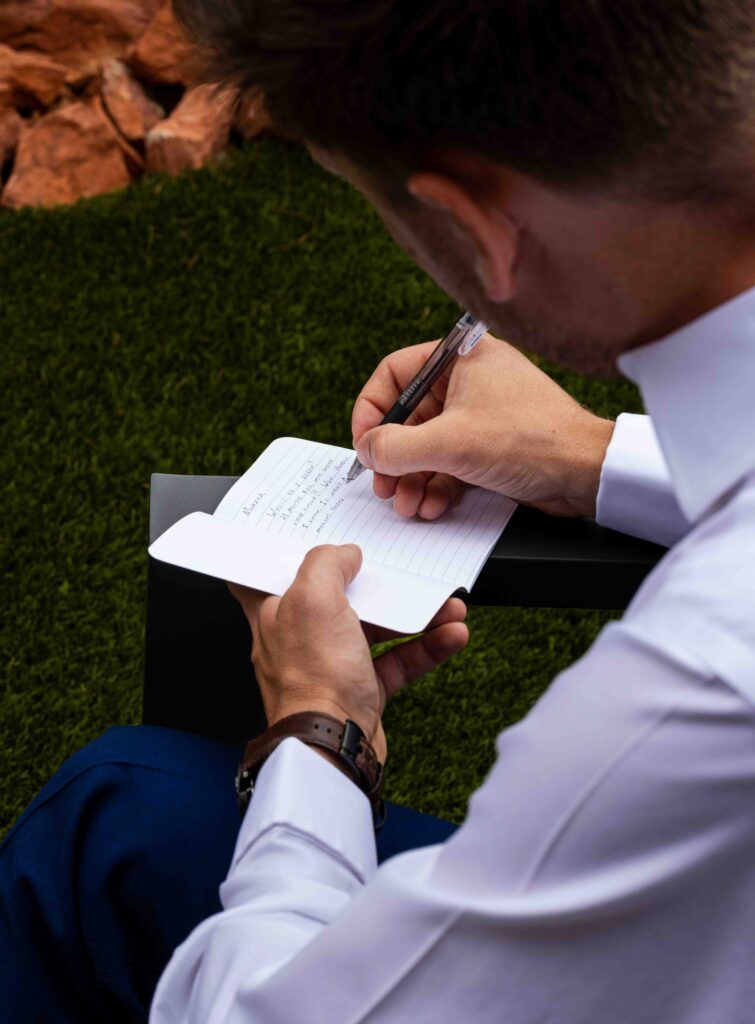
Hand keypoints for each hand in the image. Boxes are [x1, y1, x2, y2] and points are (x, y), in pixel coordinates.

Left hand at [229, 544, 468, 763]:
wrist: (334, 746)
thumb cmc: (313, 679)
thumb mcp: (312, 599)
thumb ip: (326, 564)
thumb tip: (344, 553)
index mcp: (274, 614)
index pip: (264, 578)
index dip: (285, 556)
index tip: (312, 541)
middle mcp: (299, 639)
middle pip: (336, 599)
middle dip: (377, 584)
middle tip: (403, 572)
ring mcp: (331, 666)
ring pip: (375, 630)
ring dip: (413, 614)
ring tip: (447, 604)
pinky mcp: (361, 692)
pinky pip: (397, 662)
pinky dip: (425, 647)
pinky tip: (451, 635)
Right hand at [352, 335, 614, 518]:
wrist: (586, 473)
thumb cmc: (529, 440)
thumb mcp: (449, 442)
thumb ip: (396, 446)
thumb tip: (367, 451)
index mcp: (461, 357)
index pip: (395, 373)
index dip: (372, 410)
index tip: (364, 444)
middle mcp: (469, 381)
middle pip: (408, 416)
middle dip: (393, 456)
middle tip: (382, 485)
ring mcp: (480, 415)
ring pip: (427, 445)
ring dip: (412, 478)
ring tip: (406, 505)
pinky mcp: (491, 446)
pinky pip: (450, 463)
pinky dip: (437, 485)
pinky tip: (431, 507)